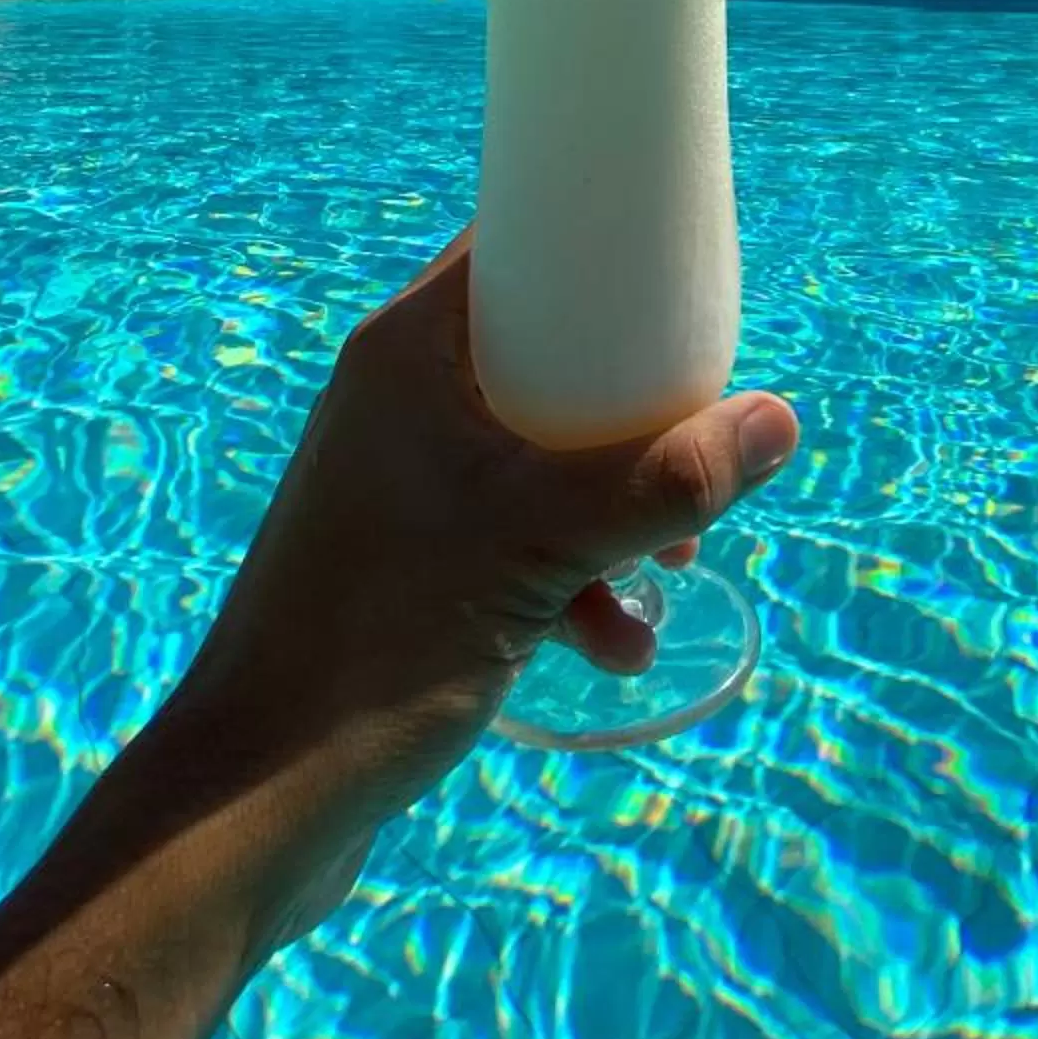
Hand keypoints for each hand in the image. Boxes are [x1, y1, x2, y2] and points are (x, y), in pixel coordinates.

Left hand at [139, 232, 799, 956]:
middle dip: (635, 417)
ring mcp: (397, 483)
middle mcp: (398, 399)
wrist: (259, 793)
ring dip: (614, 510)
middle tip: (696, 462)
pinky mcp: (404, 561)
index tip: (685, 286)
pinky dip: (570, 574)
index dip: (600, 250)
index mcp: (410, 352)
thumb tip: (778, 421)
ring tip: (668, 573)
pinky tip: (609, 645)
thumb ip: (663, 482)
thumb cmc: (384, 638)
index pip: (513, 245)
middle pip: (547, 358)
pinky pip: (512, 534)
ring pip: (540, 457)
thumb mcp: (546, 546)